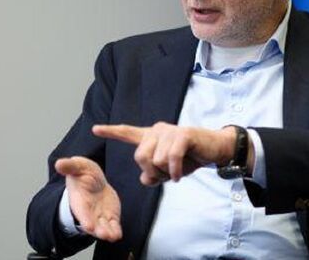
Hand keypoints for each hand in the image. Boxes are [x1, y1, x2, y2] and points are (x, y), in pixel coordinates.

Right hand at [54, 156, 121, 241]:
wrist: (95, 181)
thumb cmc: (83, 174)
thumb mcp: (77, 165)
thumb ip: (69, 166)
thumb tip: (59, 163)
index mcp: (79, 200)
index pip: (81, 211)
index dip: (85, 219)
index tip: (89, 226)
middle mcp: (89, 211)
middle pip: (93, 224)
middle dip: (98, 230)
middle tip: (104, 234)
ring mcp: (99, 215)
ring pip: (103, 227)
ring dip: (108, 233)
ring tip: (113, 236)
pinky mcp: (110, 217)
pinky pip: (113, 226)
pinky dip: (115, 231)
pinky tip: (118, 234)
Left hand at [92, 122, 237, 185]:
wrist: (214, 149)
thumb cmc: (189, 158)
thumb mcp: (168, 171)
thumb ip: (153, 175)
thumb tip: (145, 179)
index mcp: (151, 137)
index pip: (128, 133)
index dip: (111, 132)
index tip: (95, 129)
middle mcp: (157, 131)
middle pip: (140, 157)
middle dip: (152, 172)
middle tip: (165, 174)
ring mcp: (170, 131)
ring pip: (156, 160)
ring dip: (166, 172)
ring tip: (177, 171)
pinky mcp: (182, 135)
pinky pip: (170, 158)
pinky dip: (174, 171)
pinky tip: (179, 175)